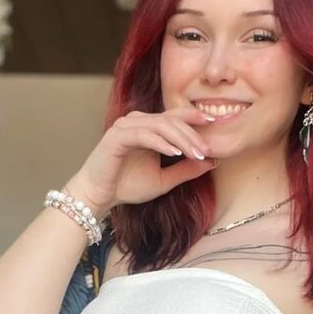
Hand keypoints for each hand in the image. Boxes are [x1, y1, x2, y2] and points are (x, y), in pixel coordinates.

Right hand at [66, 105, 217, 216]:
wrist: (99, 196)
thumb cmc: (127, 186)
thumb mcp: (164, 180)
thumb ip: (186, 170)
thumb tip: (212, 162)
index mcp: (148, 128)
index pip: (175, 117)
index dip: (194, 118)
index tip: (214, 126)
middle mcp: (137, 122)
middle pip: (171, 120)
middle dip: (192, 135)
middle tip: (207, 150)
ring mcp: (125, 126)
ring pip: (160, 125)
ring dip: (180, 139)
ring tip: (196, 153)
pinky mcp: (116, 136)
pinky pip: (143, 134)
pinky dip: (160, 142)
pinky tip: (174, 152)